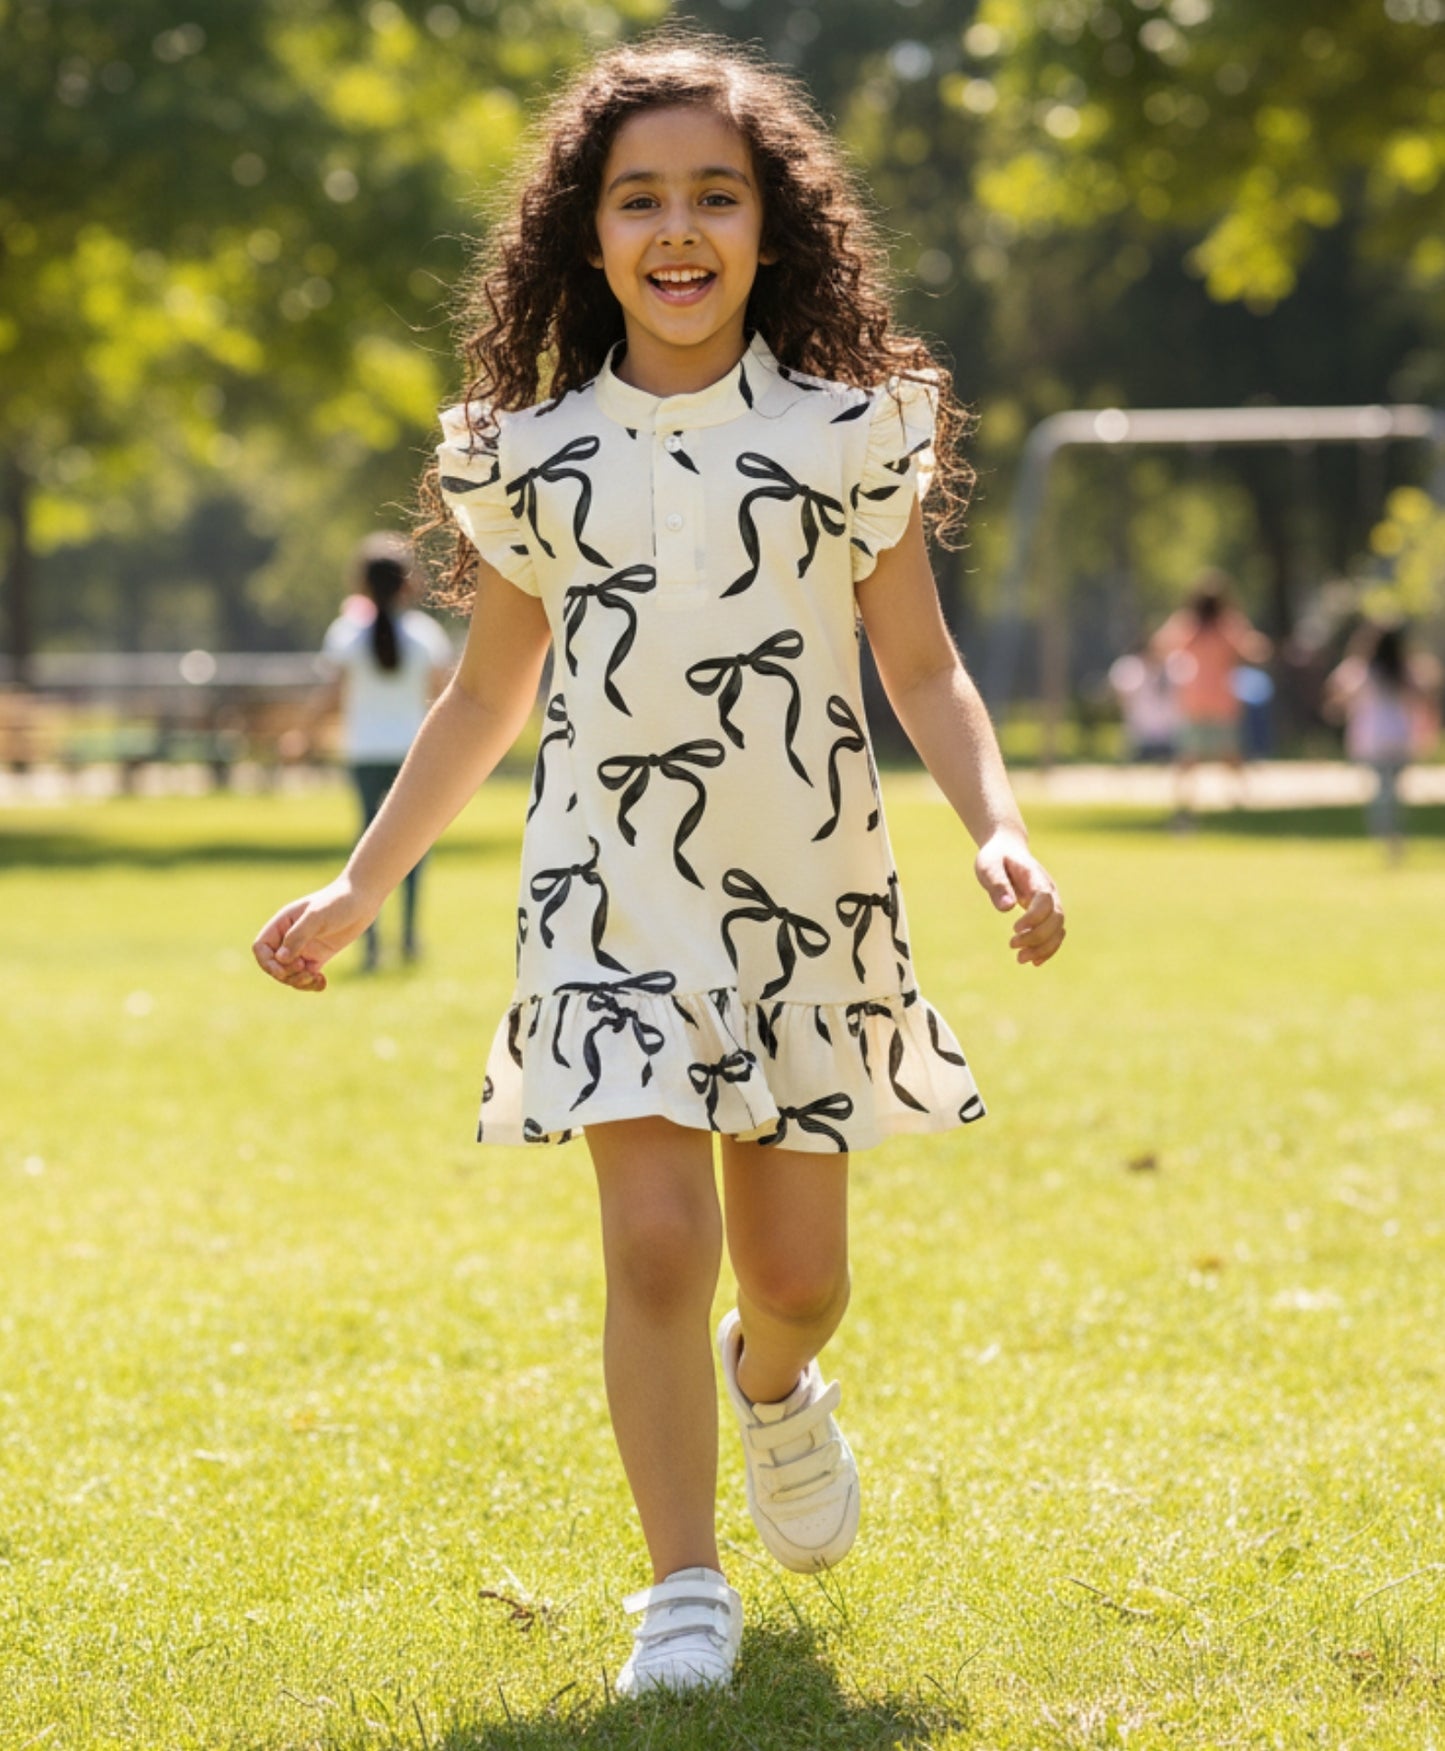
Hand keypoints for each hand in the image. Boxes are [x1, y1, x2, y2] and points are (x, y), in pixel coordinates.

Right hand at [251, 877, 376, 992]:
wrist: (363, 899)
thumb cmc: (338, 901)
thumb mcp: (317, 916)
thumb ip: (298, 936)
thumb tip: (281, 958)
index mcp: (282, 924)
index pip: (261, 948)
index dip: (267, 962)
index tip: (283, 968)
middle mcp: (290, 937)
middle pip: (275, 965)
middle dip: (285, 974)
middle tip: (305, 970)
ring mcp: (304, 947)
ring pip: (290, 973)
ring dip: (299, 981)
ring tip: (316, 978)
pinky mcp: (319, 956)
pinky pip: (308, 975)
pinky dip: (312, 983)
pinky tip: (323, 983)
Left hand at [974, 830, 1065, 966]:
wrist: (1007, 849)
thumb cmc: (996, 857)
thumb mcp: (989, 866)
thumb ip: (997, 884)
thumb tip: (1007, 908)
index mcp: (1035, 878)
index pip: (1045, 901)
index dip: (1034, 917)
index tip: (1014, 929)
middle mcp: (1049, 891)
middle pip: (1056, 918)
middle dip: (1038, 937)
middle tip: (1012, 945)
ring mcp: (1051, 902)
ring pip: (1058, 929)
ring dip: (1043, 947)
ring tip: (1020, 959)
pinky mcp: (1047, 912)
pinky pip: (1055, 933)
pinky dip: (1048, 948)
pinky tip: (1034, 961)